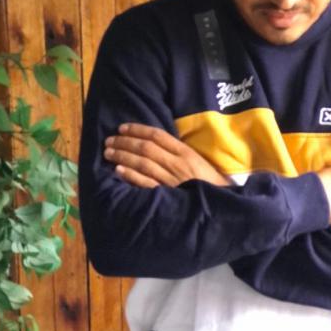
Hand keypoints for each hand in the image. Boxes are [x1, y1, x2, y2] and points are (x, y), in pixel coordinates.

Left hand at [104, 123, 229, 187]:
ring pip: (143, 163)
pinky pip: (145, 183)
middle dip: (125, 142)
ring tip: (109, 152)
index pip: (157, 135)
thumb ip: (177, 152)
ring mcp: (171, 180)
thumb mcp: (196, 161)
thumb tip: (152, 144)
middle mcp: (177, 164)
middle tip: (109, 140)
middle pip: (146, 148)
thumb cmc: (208, 182)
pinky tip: (119, 170)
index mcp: (186, 153)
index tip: (122, 128)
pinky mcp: (167, 195)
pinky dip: (131, 175)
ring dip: (123, 156)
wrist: (222, 203)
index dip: (137, 129)